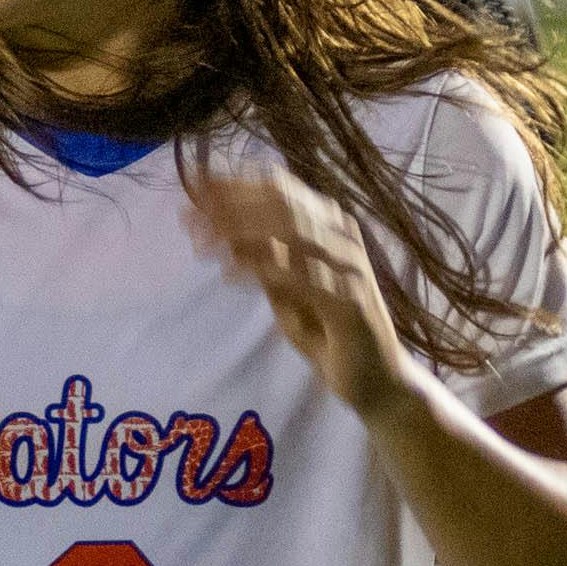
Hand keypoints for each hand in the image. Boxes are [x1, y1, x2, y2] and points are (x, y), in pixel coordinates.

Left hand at [181, 157, 410, 414]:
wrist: (377, 381)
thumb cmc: (330, 333)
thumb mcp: (284, 291)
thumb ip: (261, 260)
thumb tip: (220, 229)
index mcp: (330, 228)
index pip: (281, 191)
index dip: (236, 184)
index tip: (195, 187)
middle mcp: (342, 238)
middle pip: (282, 203)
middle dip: (231, 203)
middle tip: (188, 214)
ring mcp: (349, 267)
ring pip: (291, 230)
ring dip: (240, 230)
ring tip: (201, 242)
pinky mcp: (350, 300)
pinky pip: (300, 275)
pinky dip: (261, 269)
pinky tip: (229, 274)